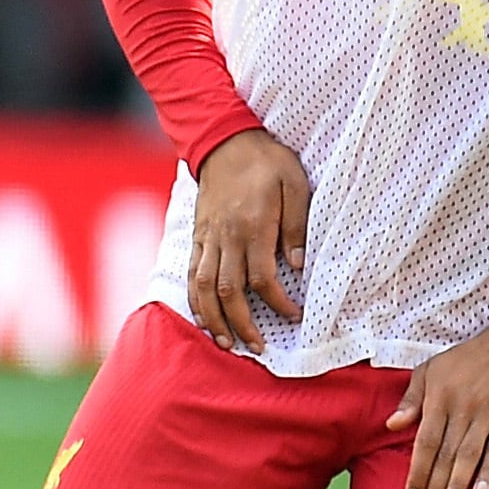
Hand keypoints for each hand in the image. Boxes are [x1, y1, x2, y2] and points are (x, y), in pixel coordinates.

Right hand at [186, 128, 309, 351]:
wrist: (225, 141)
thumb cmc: (268, 162)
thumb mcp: (295, 186)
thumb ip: (296, 227)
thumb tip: (296, 267)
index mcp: (253, 227)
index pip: (262, 278)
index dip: (278, 303)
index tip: (296, 315)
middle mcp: (226, 237)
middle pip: (228, 292)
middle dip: (242, 324)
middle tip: (258, 348)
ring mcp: (207, 238)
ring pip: (203, 288)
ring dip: (213, 319)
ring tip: (226, 342)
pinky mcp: (198, 236)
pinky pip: (191, 274)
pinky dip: (195, 300)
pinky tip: (204, 317)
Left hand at [386, 306, 488, 488]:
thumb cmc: (465, 359)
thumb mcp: (430, 370)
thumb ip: (411, 399)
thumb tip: (392, 425)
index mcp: (438, 400)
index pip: (424, 443)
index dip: (417, 472)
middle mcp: (461, 410)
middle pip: (445, 457)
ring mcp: (488, 416)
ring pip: (469, 457)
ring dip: (458, 488)